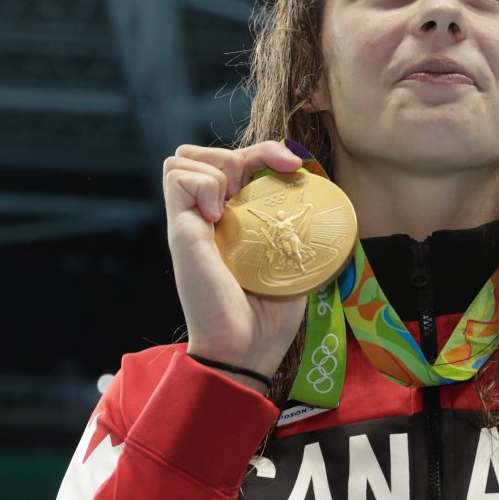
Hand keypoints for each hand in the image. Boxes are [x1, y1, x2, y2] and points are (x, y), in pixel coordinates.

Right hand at [163, 140, 308, 384]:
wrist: (246, 348)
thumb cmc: (270, 314)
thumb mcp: (292, 259)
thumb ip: (297, 228)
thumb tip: (322, 193)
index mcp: (235, 218)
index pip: (239, 161)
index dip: (266, 151)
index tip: (295, 165)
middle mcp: (209, 215)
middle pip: (204, 152)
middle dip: (238, 152)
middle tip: (258, 182)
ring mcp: (191, 221)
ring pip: (183, 158)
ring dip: (216, 166)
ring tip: (233, 200)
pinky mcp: (180, 230)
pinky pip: (176, 178)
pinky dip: (202, 184)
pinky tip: (218, 213)